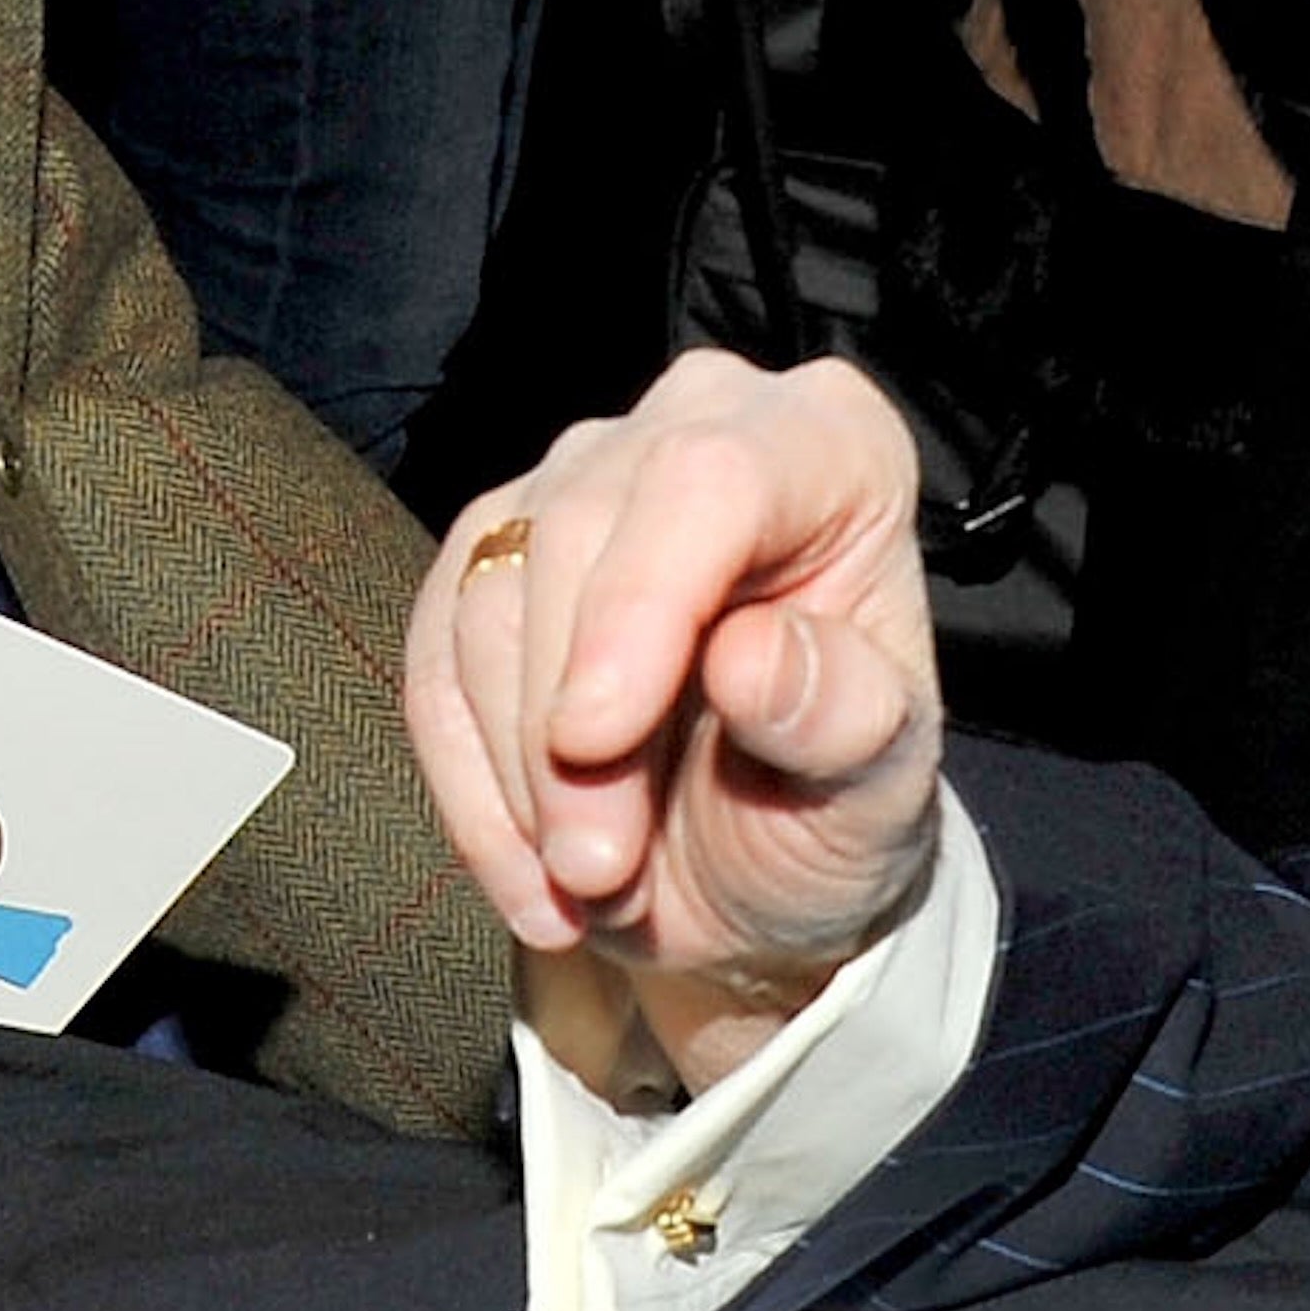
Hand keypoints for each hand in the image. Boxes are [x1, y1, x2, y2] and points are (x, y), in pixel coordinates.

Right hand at [395, 352, 949, 1098]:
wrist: (757, 876)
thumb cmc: (835, 808)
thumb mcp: (876, 796)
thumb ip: (840, 723)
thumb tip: (752, 659)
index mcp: (832, 448)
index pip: (711, 478)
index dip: (638, 605)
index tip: (594, 742)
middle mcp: (700, 426)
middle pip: (579, 532)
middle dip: (568, 730)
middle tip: (603, 871)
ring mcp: (580, 479)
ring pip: (489, 596)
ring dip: (519, 770)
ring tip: (589, 884)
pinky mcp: (490, 551)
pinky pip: (433, 656)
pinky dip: (465, 782)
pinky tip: (526, 876)